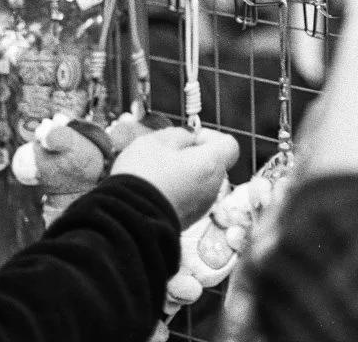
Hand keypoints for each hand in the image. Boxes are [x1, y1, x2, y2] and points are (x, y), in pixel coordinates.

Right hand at [111, 127, 239, 227]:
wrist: (127, 220)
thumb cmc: (142, 177)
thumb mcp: (155, 141)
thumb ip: (178, 134)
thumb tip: (188, 137)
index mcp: (211, 164)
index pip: (230, 145)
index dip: (210, 136)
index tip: (189, 138)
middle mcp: (213, 188)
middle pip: (213, 164)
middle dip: (194, 156)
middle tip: (166, 155)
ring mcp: (201, 207)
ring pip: (200, 183)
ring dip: (185, 175)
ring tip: (156, 174)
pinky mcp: (188, 221)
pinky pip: (189, 199)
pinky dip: (177, 193)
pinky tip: (155, 191)